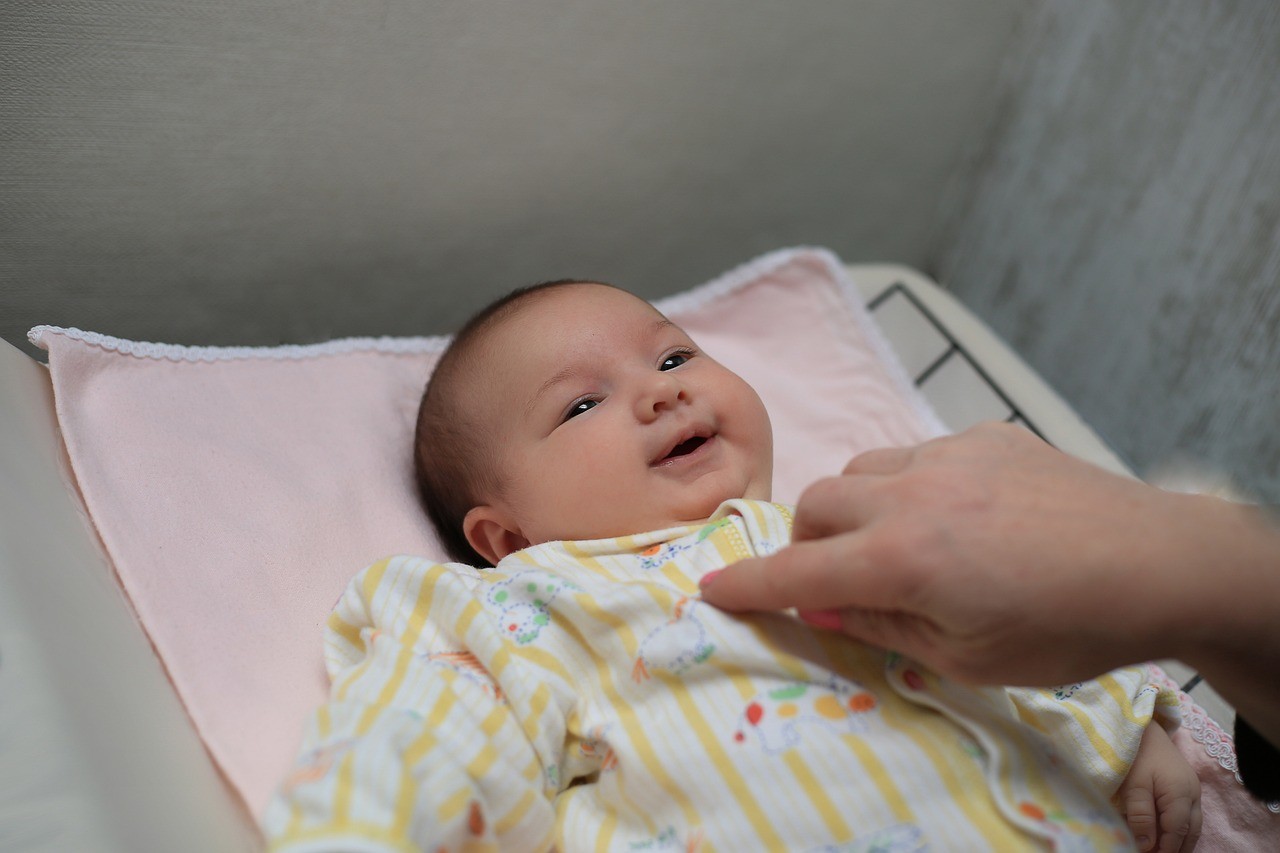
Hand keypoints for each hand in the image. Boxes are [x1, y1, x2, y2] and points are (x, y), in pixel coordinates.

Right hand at [700, 422, 1224, 686]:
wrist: (1159, 562)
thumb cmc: (1063, 629)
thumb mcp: (966, 657)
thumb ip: (880, 626)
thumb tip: (818, 602)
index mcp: (903, 558)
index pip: (798, 570)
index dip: (748, 584)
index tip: (710, 589)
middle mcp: (911, 493)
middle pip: (816, 502)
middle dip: (809, 542)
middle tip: (840, 578)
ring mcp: (948, 453)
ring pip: (860, 467)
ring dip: (854, 506)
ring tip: (896, 540)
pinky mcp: (984, 434)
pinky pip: (914, 451)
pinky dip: (907, 484)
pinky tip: (957, 514)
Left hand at [1116, 724, 1200, 851]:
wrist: (1143, 725)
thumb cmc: (1136, 753)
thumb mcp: (1133, 785)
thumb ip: (1141, 815)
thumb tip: (1147, 846)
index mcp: (1181, 794)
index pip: (1176, 831)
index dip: (1165, 848)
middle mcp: (1193, 794)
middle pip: (1190, 831)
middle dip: (1177, 848)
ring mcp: (1192, 789)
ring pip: (1193, 824)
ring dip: (1181, 840)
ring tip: (1164, 850)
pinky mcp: (1186, 785)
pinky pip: (1189, 814)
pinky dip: (1181, 828)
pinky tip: (1168, 833)